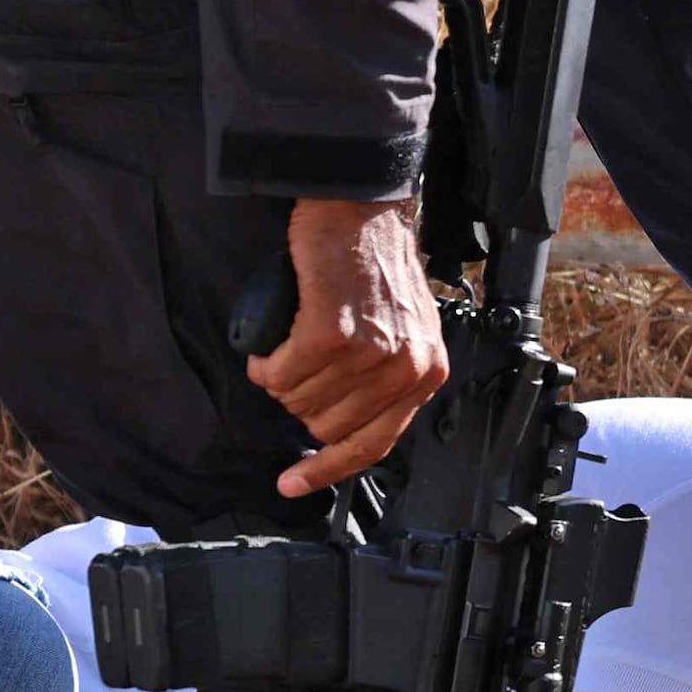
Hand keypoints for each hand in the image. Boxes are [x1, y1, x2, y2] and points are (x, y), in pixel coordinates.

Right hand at [248, 196, 449, 495]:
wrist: (363, 207)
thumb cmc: (375, 260)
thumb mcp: (403, 329)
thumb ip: (384, 377)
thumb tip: (336, 423)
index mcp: (426, 374)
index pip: (373, 445)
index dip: (326, 470)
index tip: (291, 484)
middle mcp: (404, 370)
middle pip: (325, 426)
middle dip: (300, 401)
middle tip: (296, 364)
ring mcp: (370, 354)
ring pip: (298, 400)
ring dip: (280, 377)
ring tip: (286, 343)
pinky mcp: (332, 334)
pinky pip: (280, 373)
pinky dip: (266, 361)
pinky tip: (270, 343)